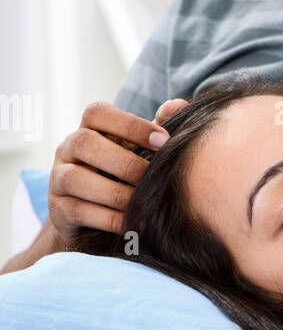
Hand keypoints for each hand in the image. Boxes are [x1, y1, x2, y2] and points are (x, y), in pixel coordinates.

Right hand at [48, 97, 189, 242]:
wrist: (94, 218)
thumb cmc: (122, 174)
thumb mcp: (138, 149)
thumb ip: (157, 128)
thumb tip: (178, 106)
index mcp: (88, 129)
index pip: (97, 113)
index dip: (131, 124)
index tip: (164, 141)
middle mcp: (67, 150)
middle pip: (84, 142)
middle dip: (124, 162)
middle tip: (152, 178)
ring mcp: (57, 180)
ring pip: (75, 178)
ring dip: (115, 193)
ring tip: (143, 203)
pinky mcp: (58, 210)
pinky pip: (79, 211)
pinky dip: (110, 219)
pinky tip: (134, 223)